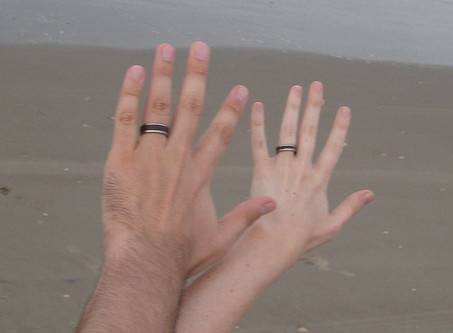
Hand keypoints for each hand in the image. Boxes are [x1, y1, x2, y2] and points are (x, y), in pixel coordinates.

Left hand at [102, 42, 273, 268]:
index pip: (221, 133)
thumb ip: (246, 215)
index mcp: (200, 173)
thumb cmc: (183, 253)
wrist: (146, 261)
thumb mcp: (221, 237)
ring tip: (167, 48)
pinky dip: (129, 95)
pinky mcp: (121, 161)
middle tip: (201, 48)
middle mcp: (178, 158)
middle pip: (190, 108)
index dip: (231, 110)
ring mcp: (149, 156)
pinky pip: (125, 121)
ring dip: (164, 75)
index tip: (239, 89)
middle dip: (197, 75)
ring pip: (158, 107)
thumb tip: (273, 202)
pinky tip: (134, 73)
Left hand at [175, 82, 373, 332]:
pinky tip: (256, 105)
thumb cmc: (303, 237)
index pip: (334, 147)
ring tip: (295, 88)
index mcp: (320, 179)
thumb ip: (351, 206)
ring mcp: (282, 167)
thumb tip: (371, 194)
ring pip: (288, 132)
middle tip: (317, 84)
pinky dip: (257, 124)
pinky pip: (259, 143)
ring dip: (292, 108)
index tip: (344, 108)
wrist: (274, 243)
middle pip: (310, 131)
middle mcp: (302, 168)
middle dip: (315, 106)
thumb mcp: (333, 224)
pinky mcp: (261, 170)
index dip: (339, 127)